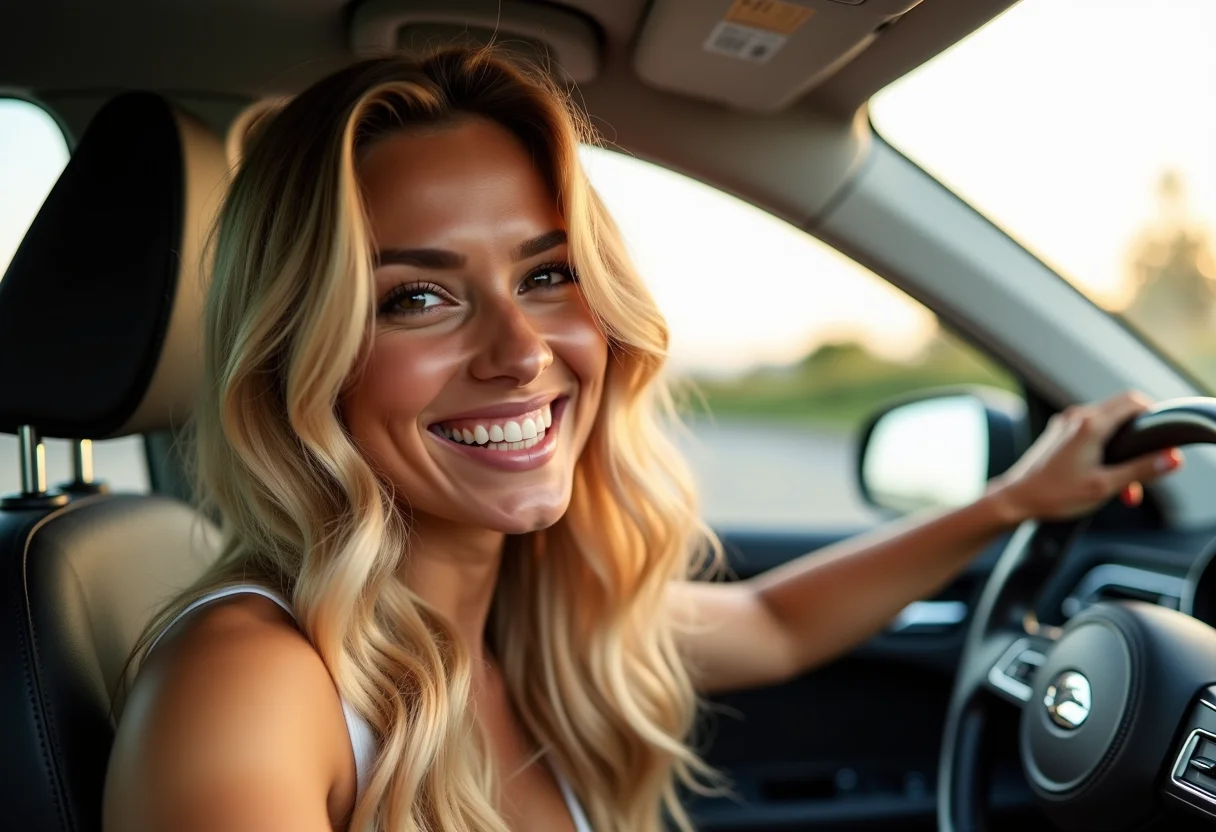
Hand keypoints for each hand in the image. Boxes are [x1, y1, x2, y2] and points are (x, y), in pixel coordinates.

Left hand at [988, 391, 1182, 522]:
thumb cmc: (1055, 494)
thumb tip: (1173, 458)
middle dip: (1139, 438)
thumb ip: (1141, 470)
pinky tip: (1103, 476)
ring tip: (1125, 486)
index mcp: (1090, 425)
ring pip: (1107, 424)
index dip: (1154, 415)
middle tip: (1146, 466)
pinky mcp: (1058, 433)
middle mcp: (1076, 417)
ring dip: (1122, 450)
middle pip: (1122, 410)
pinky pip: (1090, 432)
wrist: (1015, 499)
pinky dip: (1104, 450)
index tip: (1162, 438)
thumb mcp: (1104, 486)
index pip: (1133, 401)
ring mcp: (1065, 423)